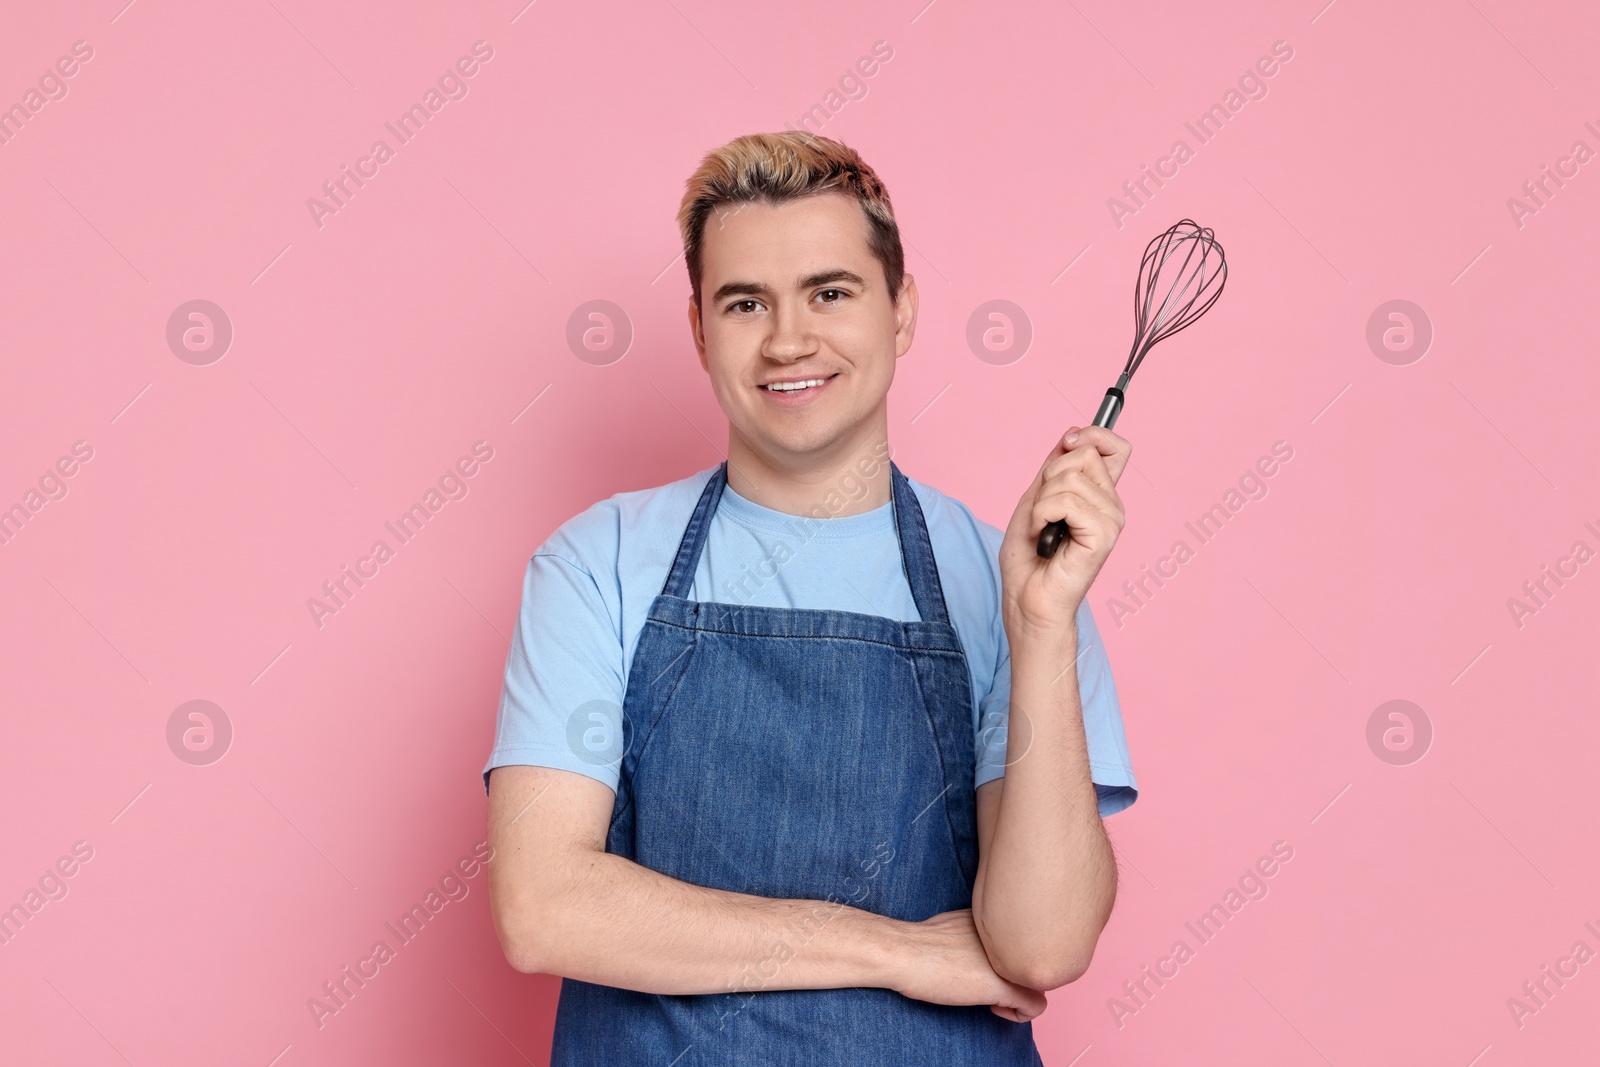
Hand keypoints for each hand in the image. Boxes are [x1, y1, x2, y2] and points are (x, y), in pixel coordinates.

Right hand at [890, 909, 1047, 1022]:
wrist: (904, 953)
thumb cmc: (919, 942)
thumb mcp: (957, 925)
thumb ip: (978, 933)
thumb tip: (980, 948)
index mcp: (1000, 920)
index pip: (1026, 941)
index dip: (1009, 959)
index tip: (985, 967)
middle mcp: (1012, 938)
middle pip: (1033, 961)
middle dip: (1016, 976)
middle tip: (988, 983)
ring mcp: (1010, 962)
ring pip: (1039, 981)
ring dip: (1020, 993)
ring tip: (992, 997)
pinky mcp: (1004, 986)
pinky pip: (1037, 1005)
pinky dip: (1021, 1014)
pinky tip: (993, 1008)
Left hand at [999, 426, 1129, 639]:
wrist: (1026, 599)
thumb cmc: (1029, 559)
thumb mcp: (1034, 499)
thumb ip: (1054, 467)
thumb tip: (1072, 435)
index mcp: (1100, 495)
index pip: (1115, 447)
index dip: (1092, 434)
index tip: (1067, 442)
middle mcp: (1112, 505)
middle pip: (1085, 454)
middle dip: (1049, 476)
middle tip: (1042, 512)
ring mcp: (1111, 520)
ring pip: (1069, 477)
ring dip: (1041, 502)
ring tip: (1043, 529)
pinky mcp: (1103, 535)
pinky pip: (1065, 501)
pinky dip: (1042, 515)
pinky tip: (1046, 537)